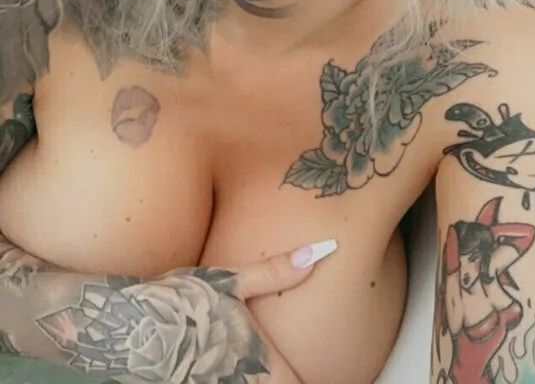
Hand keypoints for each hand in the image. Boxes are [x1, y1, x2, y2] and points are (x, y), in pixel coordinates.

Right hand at [194, 240, 338, 382]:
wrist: (126, 326)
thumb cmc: (180, 301)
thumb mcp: (228, 281)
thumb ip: (276, 272)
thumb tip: (321, 250)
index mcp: (259, 363)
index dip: (312, 382)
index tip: (322, 374)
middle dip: (285, 382)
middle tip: (290, 369)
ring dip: (259, 382)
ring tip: (262, 369)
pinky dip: (235, 382)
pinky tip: (230, 370)